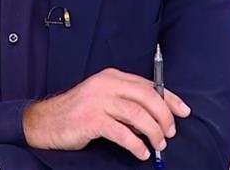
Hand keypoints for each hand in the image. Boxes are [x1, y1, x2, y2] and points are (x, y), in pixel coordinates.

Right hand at [23, 67, 190, 160]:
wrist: (45, 121)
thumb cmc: (77, 112)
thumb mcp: (102, 98)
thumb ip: (125, 101)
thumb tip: (157, 115)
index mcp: (112, 76)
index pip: (149, 85)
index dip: (170, 99)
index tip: (184, 112)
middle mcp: (106, 84)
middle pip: (147, 97)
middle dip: (164, 117)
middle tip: (169, 133)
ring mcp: (98, 101)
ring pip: (138, 114)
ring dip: (154, 132)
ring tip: (158, 145)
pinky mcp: (91, 119)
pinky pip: (122, 133)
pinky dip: (136, 144)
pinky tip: (141, 152)